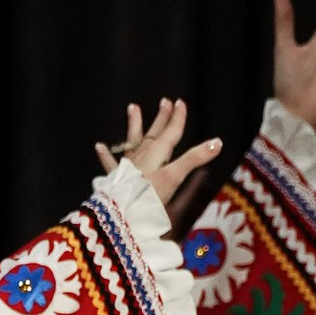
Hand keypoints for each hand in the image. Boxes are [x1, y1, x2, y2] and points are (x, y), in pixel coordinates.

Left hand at [95, 97, 224, 228]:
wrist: (121, 212)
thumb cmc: (148, 195)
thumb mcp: (175, 176)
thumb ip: (194, 159)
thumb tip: (216, 142)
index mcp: (158, 153)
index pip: (171, 132)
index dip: (177, 118)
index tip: (180, 103)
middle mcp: (143, 155)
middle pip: (154, 133)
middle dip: (161, 118)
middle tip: (165, 101)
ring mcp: (128, 166)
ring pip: (133, 141)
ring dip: (134, 124)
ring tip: (132, 108)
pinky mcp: (116, 179)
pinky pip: (110, 163)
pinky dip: (105, 154)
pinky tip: (98, 146)